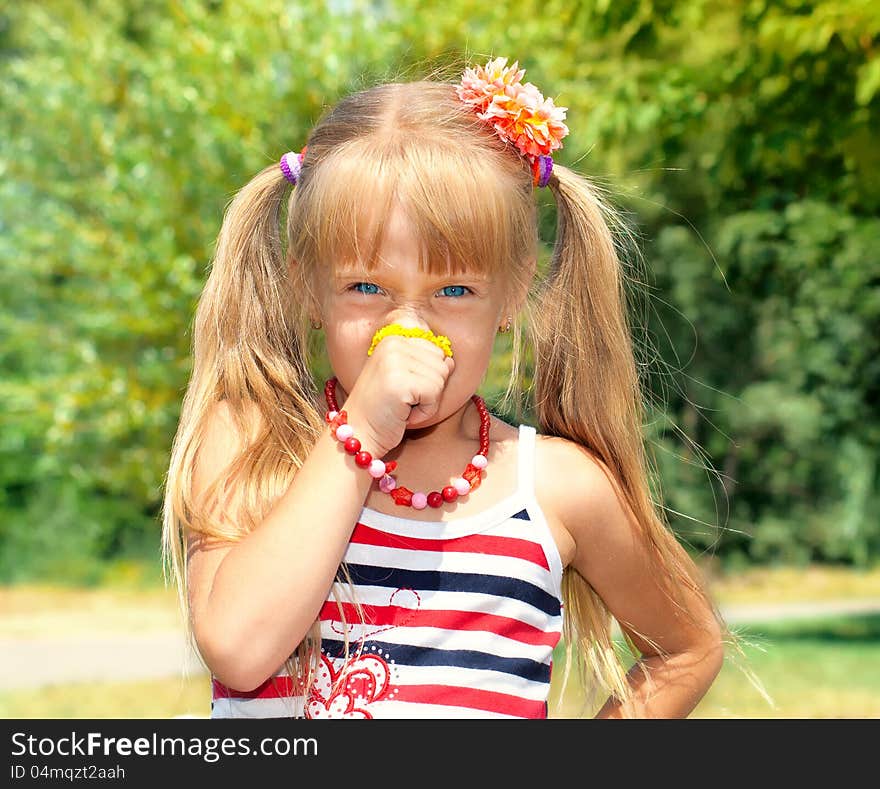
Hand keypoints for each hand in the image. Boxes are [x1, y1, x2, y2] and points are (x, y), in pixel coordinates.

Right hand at [342, 320, 455, 456]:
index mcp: (393, 339)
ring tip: (403, 408)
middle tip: (404, 402)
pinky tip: (404, 415)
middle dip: (430, 390)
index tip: (405, 390)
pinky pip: (434, 395)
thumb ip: (429, 366)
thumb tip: (451, 362)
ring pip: (440, 380)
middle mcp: (392, 344)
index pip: (437, 352)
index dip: (428, 378)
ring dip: (427, 403)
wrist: (358, 434)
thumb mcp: (407, 380)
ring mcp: (393, 361)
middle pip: (442, 365)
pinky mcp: (398, 382)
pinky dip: (425, 412)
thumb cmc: (384, 410)